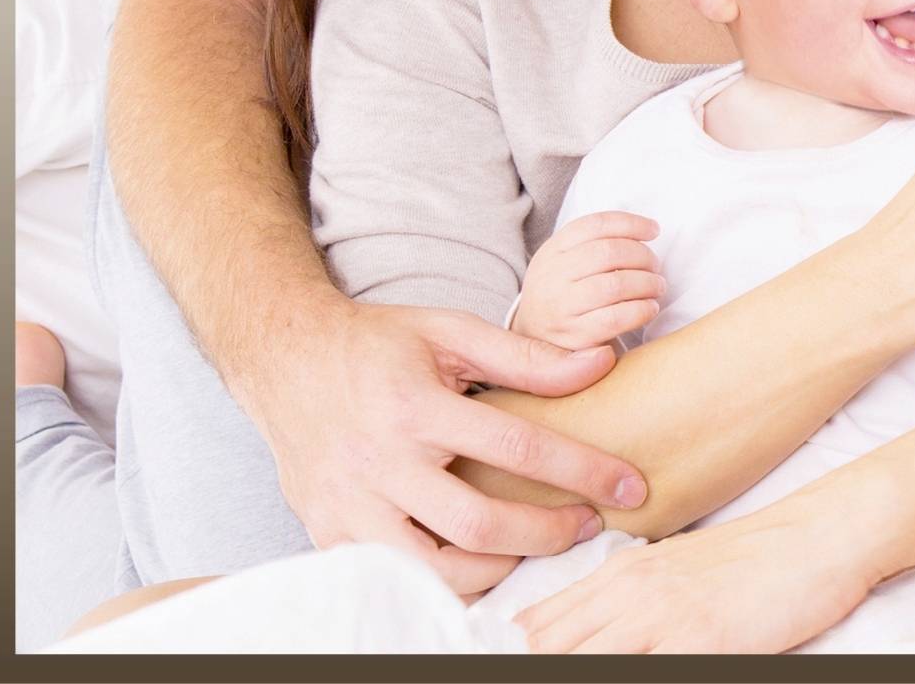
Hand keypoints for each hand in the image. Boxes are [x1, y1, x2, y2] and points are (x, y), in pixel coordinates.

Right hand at [242, 293, 648, 597]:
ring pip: (437, 572)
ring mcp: (349, 509)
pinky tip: (484, 563)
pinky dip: (446, 583)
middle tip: (591, 523)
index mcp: (415, 408)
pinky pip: (398, 579)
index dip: (581, 470)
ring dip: (501, 570)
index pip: (516, 447)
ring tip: (539, 545)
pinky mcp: (329, 536)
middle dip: (549, 534)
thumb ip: (527, 355)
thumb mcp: (451, 331)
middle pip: (480, 525)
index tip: (628, 484)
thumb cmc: (377, 343)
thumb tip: (601, 363)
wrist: (286, 361)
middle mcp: (380, 465)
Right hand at [515, 211, 663, 350]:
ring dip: (647, 283)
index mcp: (553, 250)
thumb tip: (644, 229)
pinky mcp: (575, 336)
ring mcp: (562, 307)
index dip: (631, 223)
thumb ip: (593, 243)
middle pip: (609, 253)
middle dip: (642, 255)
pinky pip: (616, 318)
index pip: (595, 225)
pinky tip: (650, 307)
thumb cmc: (561, 293)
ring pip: (615, 285)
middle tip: (656, 265)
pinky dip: (641, 310)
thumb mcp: (563, 260)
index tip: (654, 230)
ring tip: (657, 286)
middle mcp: (553, 276)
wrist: (531, 338)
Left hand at [515, 497, 875, 653]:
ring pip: (583, 660)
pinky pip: (641, 676)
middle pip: (546, 649)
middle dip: (526, 665)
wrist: (818, 535)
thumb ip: (624, 602)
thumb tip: (571, 638)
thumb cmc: (753, 560)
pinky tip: (633, 677)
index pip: (536, 629)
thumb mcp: (675, 572)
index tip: (489, 663)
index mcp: (619, 574)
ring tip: (537, 678)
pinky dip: (627, 679)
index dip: (506, 656)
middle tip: (495, 672)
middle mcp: (630, 593)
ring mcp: (663, 619)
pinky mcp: (701, 643)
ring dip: (566, 671)